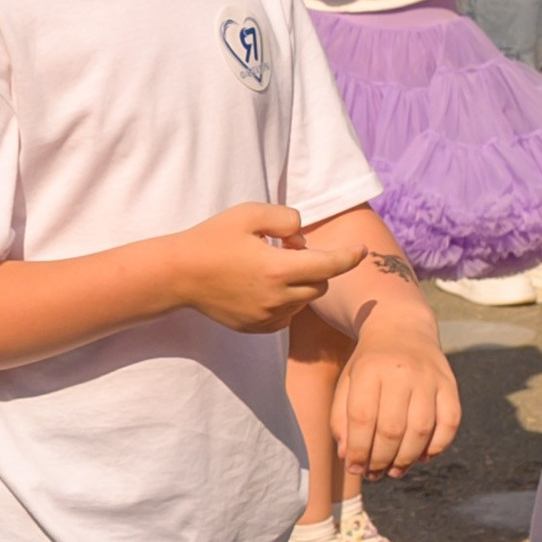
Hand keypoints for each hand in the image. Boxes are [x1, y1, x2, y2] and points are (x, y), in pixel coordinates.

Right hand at [172, 203, 371, 335]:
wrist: (179, 275)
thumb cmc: (212, 239)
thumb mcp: (248, 213)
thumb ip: (285, 217)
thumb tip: (301, 235)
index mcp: (278, 269)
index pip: (329, 265)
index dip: (349, 257)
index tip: (361, 250)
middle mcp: (277, 298)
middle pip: (320, 285)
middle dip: (316, 267)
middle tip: (288, 249)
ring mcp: (266, 316)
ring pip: (303, 302)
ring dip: (300, 284)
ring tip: (272, 267)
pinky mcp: (256, 327)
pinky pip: (286, 316)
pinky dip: (285, 301)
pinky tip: (263, 287)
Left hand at [332, 307, 462, 477]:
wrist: (402, 329)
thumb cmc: (369, 365)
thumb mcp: (347, 383)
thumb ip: (341, 419)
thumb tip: (349, 457)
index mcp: (369, 369)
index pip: (363, 418)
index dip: (358, 450)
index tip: (354, 468)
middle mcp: (402, 372)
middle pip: (392, 429)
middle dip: (381, 460)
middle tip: (374, 474)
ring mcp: (429, 377)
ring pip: (421, 430)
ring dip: (407, 459)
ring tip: (395, 471)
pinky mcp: (450, 384)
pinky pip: (450, 423)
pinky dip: (438, 446)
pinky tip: (422, 457)